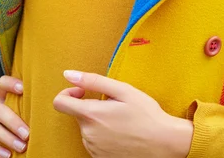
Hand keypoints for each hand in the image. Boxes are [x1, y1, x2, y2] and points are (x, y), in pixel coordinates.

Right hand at [0, 76, 29, 157]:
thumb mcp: (8, 115)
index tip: (23, 89)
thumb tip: (44, 116)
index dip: (11, 83)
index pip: (2, 84)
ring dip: (8, 138)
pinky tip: (7, 155)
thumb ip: (20, 110)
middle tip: (27, 134)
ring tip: (21, 147)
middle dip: (14, 123)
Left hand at [53, 70, 192, 157]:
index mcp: (90, 115)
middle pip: (77, 114)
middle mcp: (88, 135)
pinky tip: (120, 132)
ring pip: (86, 128)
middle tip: (114, 105)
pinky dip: (102, 135)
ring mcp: (93, 150)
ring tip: (120, 120)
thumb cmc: (145, 114)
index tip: (82, 91)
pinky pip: (93, 142)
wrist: (164, 143)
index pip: (59, 103)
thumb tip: (68, 73)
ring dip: (97, 121)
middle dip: (90, 106)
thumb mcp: (122, 90)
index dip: (68, 93)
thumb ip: (92, 80)